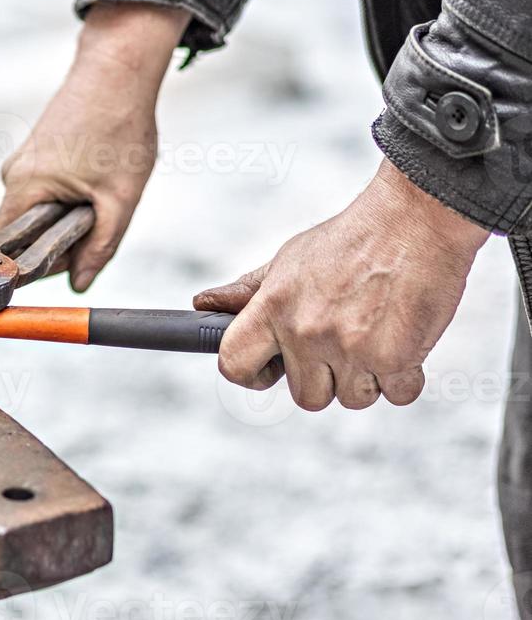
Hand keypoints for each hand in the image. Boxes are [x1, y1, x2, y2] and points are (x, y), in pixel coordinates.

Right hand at [0, 2, 188, 290]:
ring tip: (103, 195)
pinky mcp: (36, 151)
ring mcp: (22, 161)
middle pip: (21, 233)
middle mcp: (13, 175)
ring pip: (36, 211)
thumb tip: (80, 284)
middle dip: (55, 244)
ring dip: (65, 218)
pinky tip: (98, 178)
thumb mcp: (120, 198)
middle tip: (96, 232)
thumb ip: (100, 246)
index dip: (19, 273)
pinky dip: (68, 197)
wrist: (118, 70)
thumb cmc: (119, 128)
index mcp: (24, 188)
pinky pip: (44, 191)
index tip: (36, 286)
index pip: (2, 249)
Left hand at [197, 162, 489, 408]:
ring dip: (367, 377)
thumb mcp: (289, 259)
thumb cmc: (351, 240)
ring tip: (375, 333)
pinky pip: (397, 395)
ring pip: (352, 399)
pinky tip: (403, 341)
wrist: (414, 220)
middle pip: (306, 397)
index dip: (251, 373)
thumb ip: (248, 292)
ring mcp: (350, 348)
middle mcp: (306, 331)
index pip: (234, 363)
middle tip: (342, 341)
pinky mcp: (395, 357)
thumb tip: (205, 304)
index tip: (270, 368)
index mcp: (273, 306)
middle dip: (325, 377)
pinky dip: (404, 377)